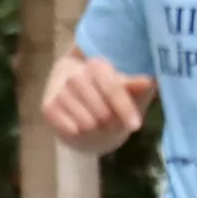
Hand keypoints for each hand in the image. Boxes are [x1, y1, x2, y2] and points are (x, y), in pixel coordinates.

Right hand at [41, 52, 155, 147]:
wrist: (75, 102)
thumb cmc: (106, 96)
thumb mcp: (126, 91)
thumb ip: (135, 87)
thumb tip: (149, 81)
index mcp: (97, 65)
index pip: (112, 88)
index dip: (125, 108)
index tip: (135, 125)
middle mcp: (75, 74)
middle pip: (101, 110)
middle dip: (111, 123)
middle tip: (113, 125)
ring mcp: (59, 90)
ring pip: (86, 123)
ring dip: (96, 130)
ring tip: (96, 125)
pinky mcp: (48, 107)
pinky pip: (71, 129)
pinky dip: (79, 133)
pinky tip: (80, 126)